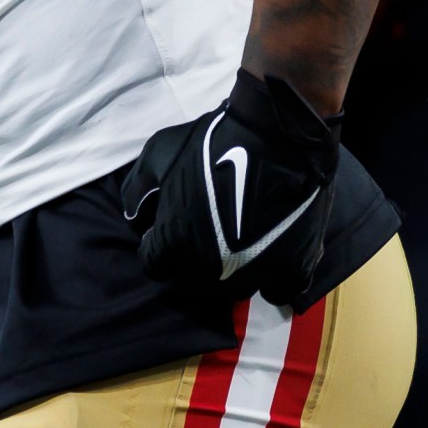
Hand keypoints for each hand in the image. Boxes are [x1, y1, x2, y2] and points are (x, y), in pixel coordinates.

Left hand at [124, 67, 357, 311]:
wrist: (277, 135)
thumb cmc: (214, 141)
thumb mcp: (159, 153)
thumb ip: (137, 190)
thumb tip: (135, 220)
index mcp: (175, 243)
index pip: (156, 267)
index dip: (161, 249)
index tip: (173, 232)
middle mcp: (209, 267)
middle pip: (195, 284)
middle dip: (196, 264)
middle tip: (209, 239)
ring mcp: (252, 272)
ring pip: (235, 290)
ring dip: (234, 273)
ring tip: (244, 246)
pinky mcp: (291, 269)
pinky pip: (278, 292)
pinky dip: (275, 280)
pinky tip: (273, 259)